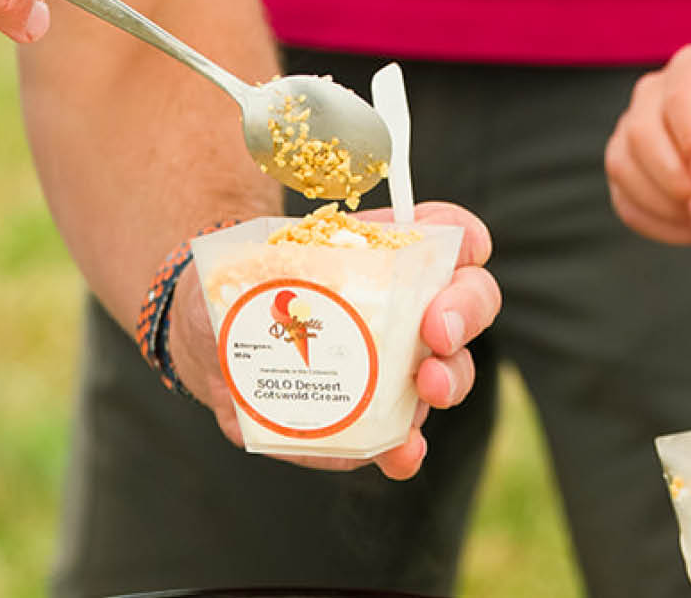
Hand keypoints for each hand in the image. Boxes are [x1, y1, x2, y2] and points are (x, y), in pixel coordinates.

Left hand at [169, 200, 498, 477]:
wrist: (221, 337)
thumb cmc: (253, 281)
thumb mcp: (256, 253)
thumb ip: (266, 260)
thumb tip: (261, 277)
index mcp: (393, 251)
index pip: (452, 237)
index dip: (466, 241)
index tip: (463, 251)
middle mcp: (410, 309)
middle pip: (469, 304)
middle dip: (465, 315)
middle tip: (438, 332)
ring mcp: (396, 369)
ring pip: (448, 373)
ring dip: (449, 379)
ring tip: (428, 388)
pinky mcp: (370, 423)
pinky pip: (398, 441)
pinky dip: (405, 449)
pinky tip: (401, 452)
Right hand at [604, 43, 690, 242]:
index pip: (680, 98)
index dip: (690, 139)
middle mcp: (657, 91)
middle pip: (640, 132)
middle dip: (674, 181)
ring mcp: (634, 127)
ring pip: (622, 165)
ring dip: (665, 206)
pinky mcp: (626, 166)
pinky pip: (624, 199)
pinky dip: (658, 224)